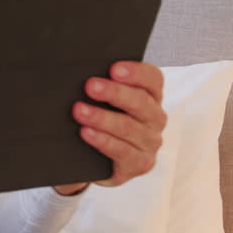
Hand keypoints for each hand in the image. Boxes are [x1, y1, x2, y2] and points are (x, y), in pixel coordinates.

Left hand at [69, 60, 166, 187]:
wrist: (95, 159)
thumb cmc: (100, 121)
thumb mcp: (102, 100)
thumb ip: (100, 85)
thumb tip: (78, 73)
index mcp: (150, 96)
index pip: (153, 79)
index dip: (136, 72)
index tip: (114, 68)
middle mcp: (155, 118)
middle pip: (140, 102)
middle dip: (114, 93)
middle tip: (90, 86)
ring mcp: (150, 142)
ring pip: (129, 127)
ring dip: (102, 118)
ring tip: (79, 111)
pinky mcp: (140, 163)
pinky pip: (123, 151)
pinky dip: (103, 141)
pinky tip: (86, 133)